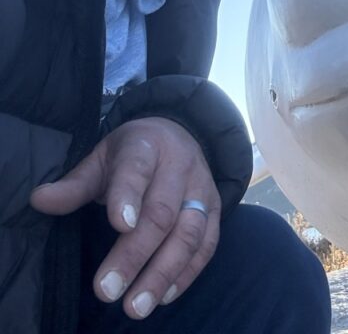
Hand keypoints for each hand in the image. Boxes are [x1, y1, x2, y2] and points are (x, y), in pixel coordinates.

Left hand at [30, 117, 220, 319]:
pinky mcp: (216, 209)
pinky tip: (163, 296)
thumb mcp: (103, 158)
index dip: (129, 196)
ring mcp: (202, 188)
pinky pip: (207, 244)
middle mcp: (180, 165)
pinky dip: (187, 273)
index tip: (118, 225)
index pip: (137, 169)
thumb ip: (75, 184)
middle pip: (162, 212)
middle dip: (135, 254)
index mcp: (147, 146)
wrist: (180, 135)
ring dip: (164, 273)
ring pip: (189, 232)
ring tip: (136, 306)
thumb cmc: (134, 153)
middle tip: (107, 291)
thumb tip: (39, 200)